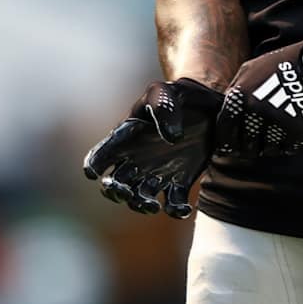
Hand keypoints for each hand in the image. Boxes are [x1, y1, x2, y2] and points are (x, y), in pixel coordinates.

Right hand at [82, 79, 219, 216]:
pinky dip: (175, 211)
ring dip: (140, 206)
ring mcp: (156, 173)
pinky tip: (183, 208)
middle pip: (113, 184)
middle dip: (115, 193)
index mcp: (126, 138)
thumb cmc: (179, 96)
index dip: (93, 166)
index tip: (96, 173)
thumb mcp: (167, 92)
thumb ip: (164, 109)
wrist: (209, 106)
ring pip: (137, 199)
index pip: (100, 155)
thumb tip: (171, 139)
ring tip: (153, 205)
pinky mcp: (179, 182)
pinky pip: (172, 204)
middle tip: (126, 192)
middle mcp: (136, 159)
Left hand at [215, 39, 302, 159]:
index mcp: (241, 98)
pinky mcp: (300, 133)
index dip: (226, 141)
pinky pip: (287, 149)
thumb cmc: (280, 65)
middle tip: (255, 140)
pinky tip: (291, 127)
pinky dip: (288, 142)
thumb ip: (234, 92)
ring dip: (269, 144)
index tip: (228, 146)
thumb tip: (223, 113)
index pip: (225, 131)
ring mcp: (279, 124)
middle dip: (248, 145)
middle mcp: (257, 113)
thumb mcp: (249, 70)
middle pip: (245, 146)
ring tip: (277, 129)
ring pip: (267, 150)